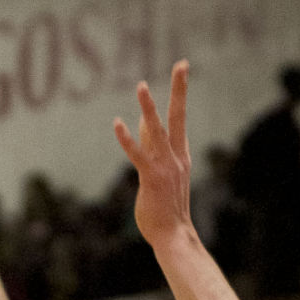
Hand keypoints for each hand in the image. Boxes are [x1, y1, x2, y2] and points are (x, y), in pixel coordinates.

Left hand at [113, 61, 192, 247]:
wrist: (175, 235)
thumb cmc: (167, 208)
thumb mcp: (164, 174)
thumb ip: (154, 148)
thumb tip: (143, 124)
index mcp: (181, 155)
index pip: (179, 118)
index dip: (179, 92)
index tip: (180, 68)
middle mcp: (176, 156)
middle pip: (178, 116)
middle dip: (179, 89)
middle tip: (182, 64)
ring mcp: (165, 166)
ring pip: (157, 130)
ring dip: (149, 108)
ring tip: (142, 85)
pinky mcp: (151, 178)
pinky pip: (138, 154)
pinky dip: (127, 139)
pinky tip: (117, 124)